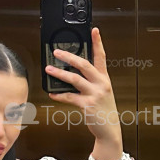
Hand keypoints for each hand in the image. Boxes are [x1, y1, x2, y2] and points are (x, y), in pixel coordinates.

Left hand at [44, 27, 122, 152]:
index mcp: (104, 79)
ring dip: (59, 74)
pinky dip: (59, 95)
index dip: (98, 42)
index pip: (101, 56)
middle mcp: (101, 84)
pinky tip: (52, 93)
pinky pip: (69, 97)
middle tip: (57, 52)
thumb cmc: (104, 110)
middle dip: (69, 56)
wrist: (110, 130)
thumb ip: (91, 82)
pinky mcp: (87, 105)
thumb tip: (70, 74)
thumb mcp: (102, 93)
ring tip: (49, 69)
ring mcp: (95, 94)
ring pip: (74, 79)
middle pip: (84, 64)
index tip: (94, 30)